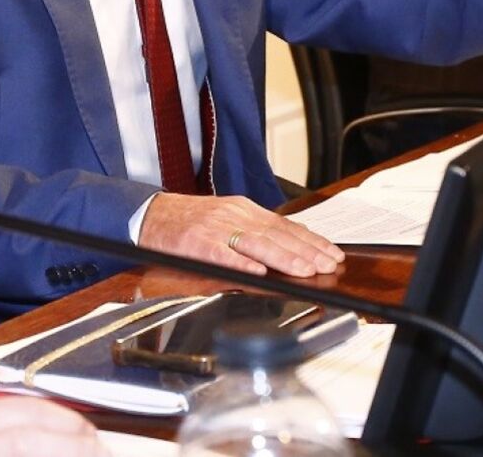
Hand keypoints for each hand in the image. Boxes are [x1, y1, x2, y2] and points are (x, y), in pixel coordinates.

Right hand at [137, 193, 343, 277]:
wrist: (150, 215)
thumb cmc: (190, 221)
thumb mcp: (228, 218)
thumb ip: (256, 231)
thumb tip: (290, 247)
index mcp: (244, 210)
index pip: (285, 225)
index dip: (310, 240)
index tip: (331, 253)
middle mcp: (234, 216)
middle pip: (276, 234)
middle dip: (305, 251)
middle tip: (327, 265)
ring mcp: (216, 228)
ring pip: (256, 243)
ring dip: (283, 257)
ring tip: (304, 270)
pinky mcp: (197, 242)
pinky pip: (222, 254)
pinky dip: (241, 263)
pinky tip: (257, 272)